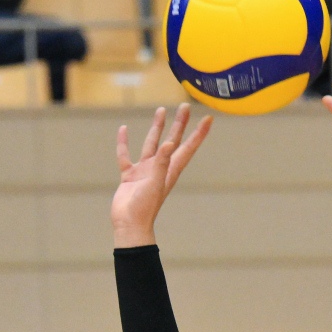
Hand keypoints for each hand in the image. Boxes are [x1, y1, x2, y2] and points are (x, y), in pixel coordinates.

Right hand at [110, 103, 213, 247]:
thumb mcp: (155, 184)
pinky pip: (126, 155)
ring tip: (161, 111)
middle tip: (184, 106)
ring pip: (152, 144)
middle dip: (179, 124)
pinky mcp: (130, 175)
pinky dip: (124, 142)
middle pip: (173, 140)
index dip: (199, 134)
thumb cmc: (145, 208)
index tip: (208, 119)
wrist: (128, 225)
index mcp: (171, 170)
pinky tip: (123, 130)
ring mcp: (145, 171)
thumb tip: (170, 143)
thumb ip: (161, 163)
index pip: (188, 148)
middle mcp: (160, 168)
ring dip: (157, 128)